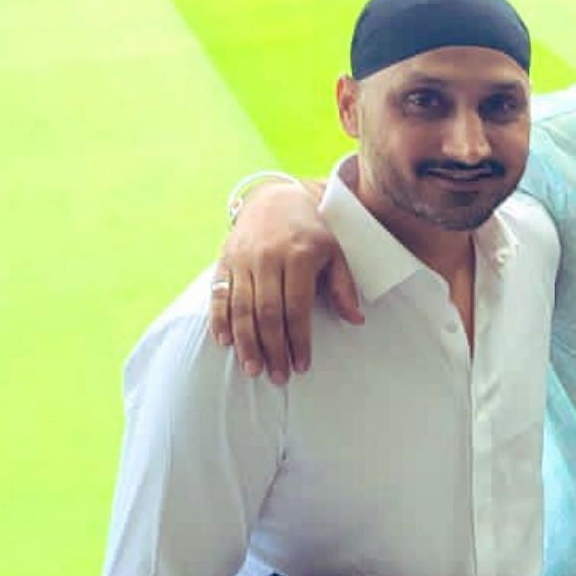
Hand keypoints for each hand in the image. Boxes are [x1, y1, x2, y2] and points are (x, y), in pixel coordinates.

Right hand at [208, 179, 357, 382]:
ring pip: (241, 307)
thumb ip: (343, 287)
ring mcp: (242, 259)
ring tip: (253, 369)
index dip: (298, 339)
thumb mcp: (335, 253)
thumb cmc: (311, 232)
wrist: (274, 198)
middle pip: (266, 312)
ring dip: (245, 342)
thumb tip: (356, 320)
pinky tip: (225, 343)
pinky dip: (220, 320)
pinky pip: (218, 294)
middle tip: (277, 377)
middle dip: (272, 348)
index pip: (296, 307)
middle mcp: (266, 258)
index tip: (301, 365)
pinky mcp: (224, 260)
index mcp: (297, 256)